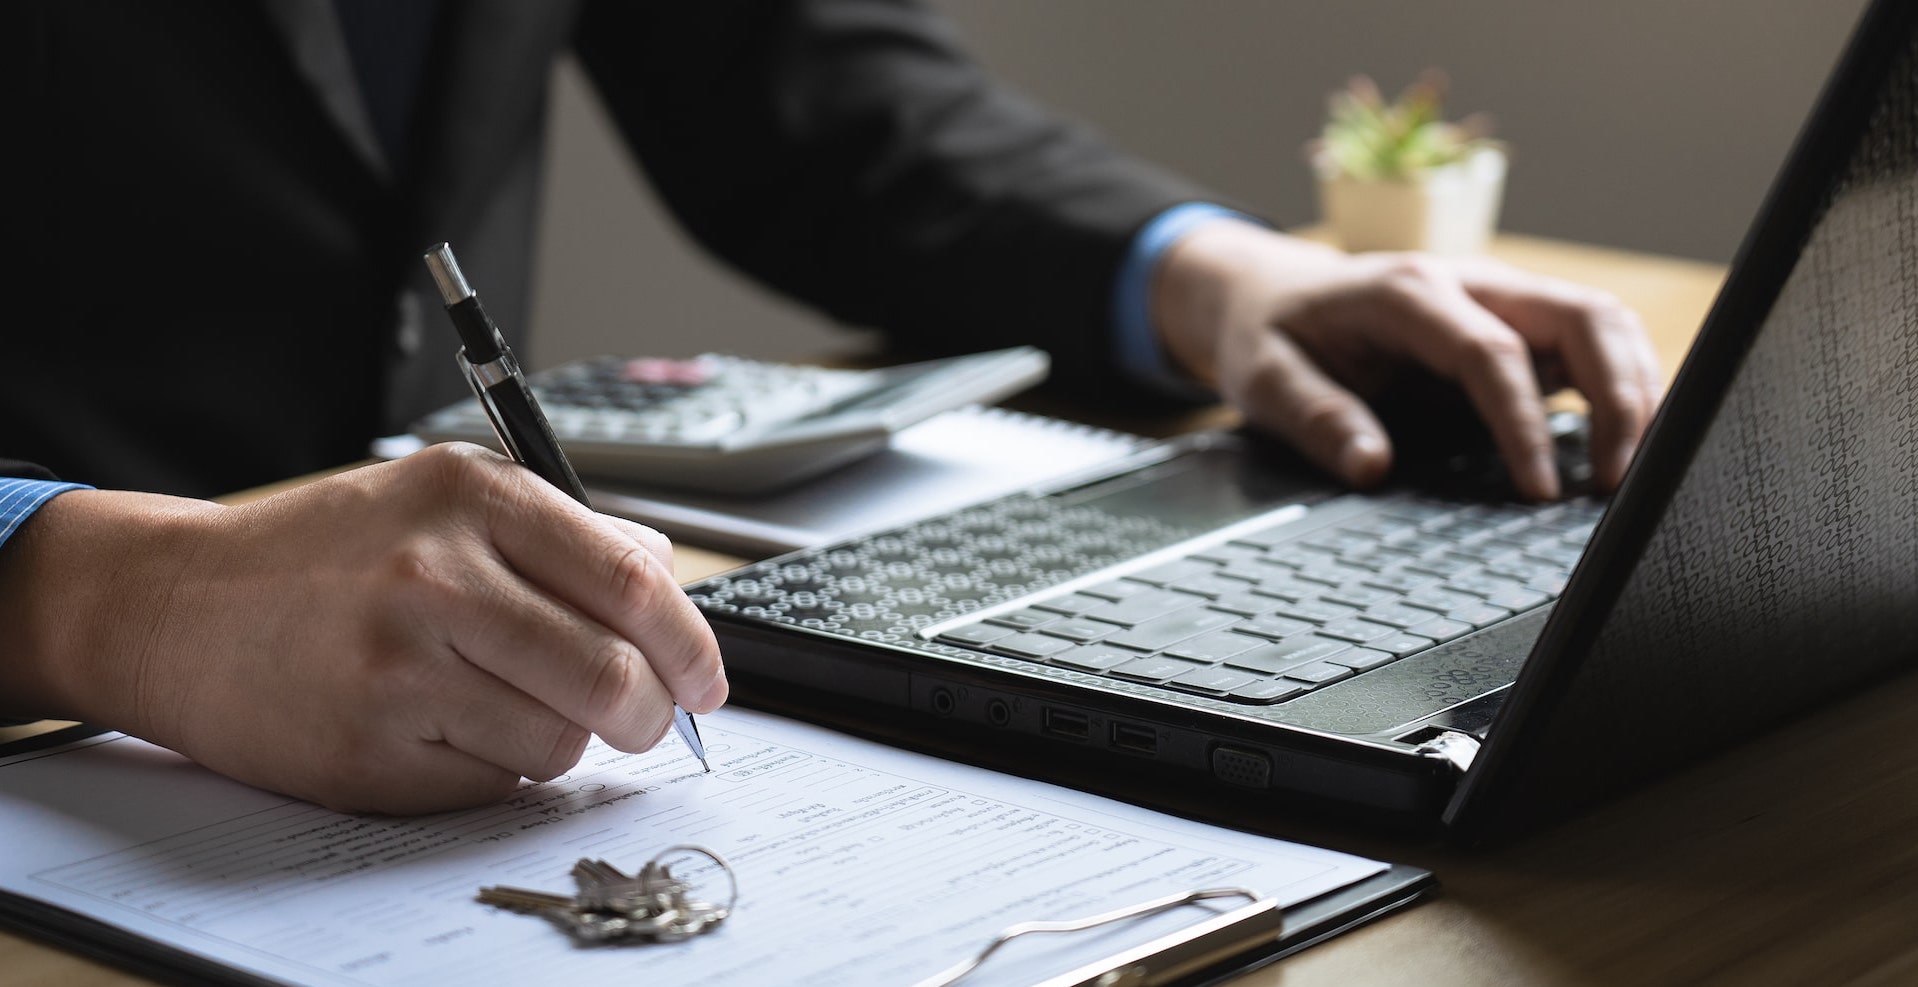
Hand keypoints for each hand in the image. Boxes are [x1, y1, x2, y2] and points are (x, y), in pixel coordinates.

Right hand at [0, 443, 725, 812]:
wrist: (173, 607)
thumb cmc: (320, 556)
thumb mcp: (438, 500)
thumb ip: (559, 535)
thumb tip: (667, 585)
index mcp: (471, 498)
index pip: (633, 582)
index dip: (691, 644)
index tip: (706, 679)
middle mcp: (437, 575)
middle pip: (613, 676)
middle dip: (650, 715)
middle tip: (644, 720)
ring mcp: (400, 668)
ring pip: (562, 739)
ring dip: (566, 740)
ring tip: (511, 707)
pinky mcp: (370, 750)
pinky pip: (495, 781)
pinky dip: (499, 767)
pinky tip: (450, 729)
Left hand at [1152, 220, 1663, 498]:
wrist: (1271, 292)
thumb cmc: (1271, 335)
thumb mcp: (1262, 379)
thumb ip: (1315, 417)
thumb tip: (1371, 466)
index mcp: (1405, 291)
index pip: (1491, 352)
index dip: (1525, 422)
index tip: (1540, 490)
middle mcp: (1467, 282)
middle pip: (1579, 317)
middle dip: (1617, 396)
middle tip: (1618, 482)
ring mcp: (1499, 296)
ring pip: (1600, 321)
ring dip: (1634, 387)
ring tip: (1634, 468)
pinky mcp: (1514, 321)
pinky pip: (1588, 341)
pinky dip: (1619, 384)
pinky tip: (1623, 441)